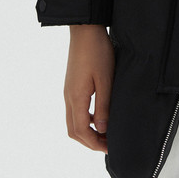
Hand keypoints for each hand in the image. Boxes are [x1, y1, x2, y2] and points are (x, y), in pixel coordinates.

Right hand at [64, 24, 114, 152]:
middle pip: (74, 131)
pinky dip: (85, 120)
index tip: (109, 148)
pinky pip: (75, 110)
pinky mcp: (72, 85)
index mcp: (76, 98)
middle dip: (90, 142)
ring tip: (105, 133)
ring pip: (73, 122)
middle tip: (108, 144)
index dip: (95, 143)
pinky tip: (99, 116)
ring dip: (87, 132)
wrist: (85, 29)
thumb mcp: (105, 79)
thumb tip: (102, 129)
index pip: (81, 131)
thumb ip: (103, 106)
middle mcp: (69, 97)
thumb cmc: (97, 51)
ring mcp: (69, 91)